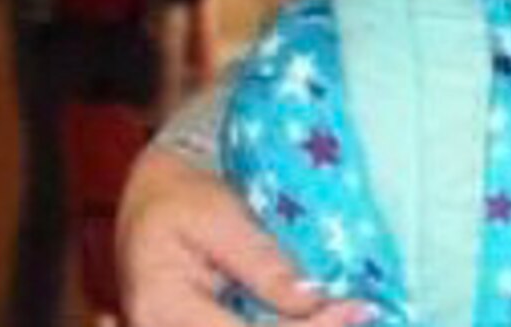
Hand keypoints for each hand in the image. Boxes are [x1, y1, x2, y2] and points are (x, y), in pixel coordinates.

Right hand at [117, 147, 367, 326]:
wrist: (150, 196)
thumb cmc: (181, 197)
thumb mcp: (221, 217)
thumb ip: (263, 263)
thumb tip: (313, 301)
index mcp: (164, 309)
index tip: (356, 309)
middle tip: (360, 314)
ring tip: (347, 314)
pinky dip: (285, 325)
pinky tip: (321, 315)